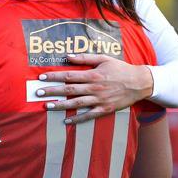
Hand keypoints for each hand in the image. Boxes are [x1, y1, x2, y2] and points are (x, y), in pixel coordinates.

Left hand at [37, 54, 153, 123]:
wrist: (139, 82)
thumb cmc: (120, 68)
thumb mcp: (104, 58)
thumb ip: (85, 58)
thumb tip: (68, 56)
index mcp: (93, 75)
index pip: (69, 75)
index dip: (54, 76)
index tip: (41, 77)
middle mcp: (94, 88)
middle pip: (69, 90)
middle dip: (52, 91)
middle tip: (38, 93)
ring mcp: (99, 100)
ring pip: (76, 104)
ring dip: (60, 105)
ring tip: (46, 106)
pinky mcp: (105, 109)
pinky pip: (88, 115)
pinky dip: (77, 119)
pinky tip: (66, 121)